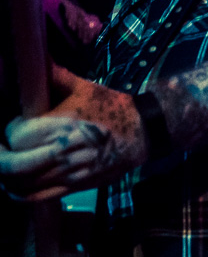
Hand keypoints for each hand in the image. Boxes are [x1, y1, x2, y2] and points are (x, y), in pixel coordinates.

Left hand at [0, 66, 145, 200]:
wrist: (144, 132)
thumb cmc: (113, 108)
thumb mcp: (85, 88)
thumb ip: (55, 76)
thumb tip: (35, 58)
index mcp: (60, 125)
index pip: (17, 136)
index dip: (11, 130)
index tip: (18, 124)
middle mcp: (61, 152)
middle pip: (12, 165)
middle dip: (0, 157)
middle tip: (1, 149)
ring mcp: (68, 173)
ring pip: (20, 185)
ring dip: (6, 177)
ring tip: (8, 165)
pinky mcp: (75, 186)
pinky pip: (37, 198)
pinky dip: (19, 193)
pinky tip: (16, 184)